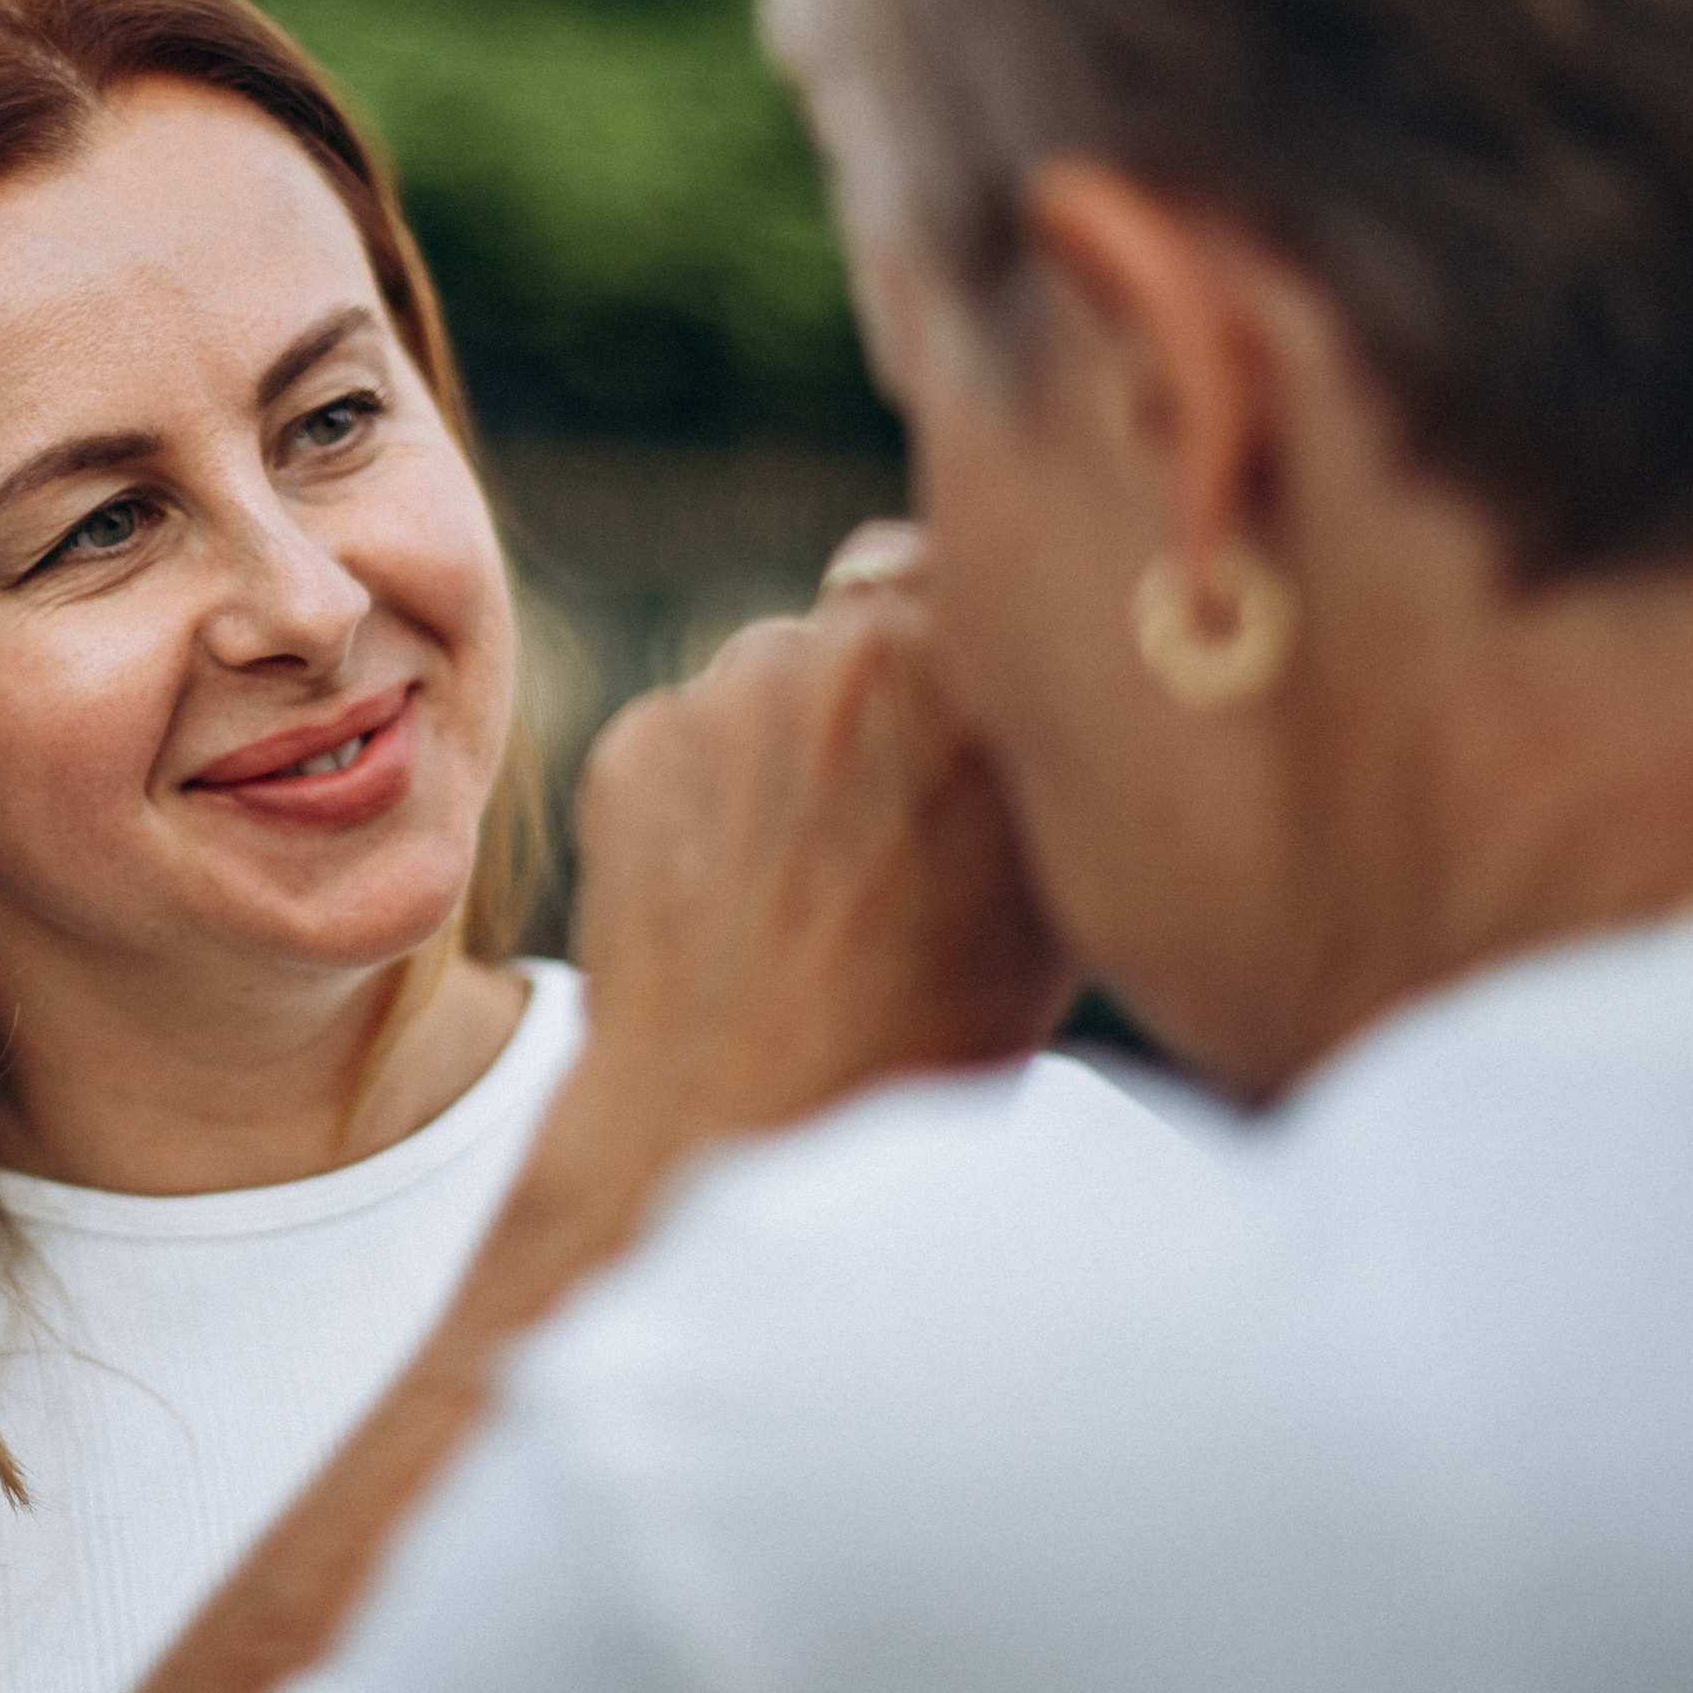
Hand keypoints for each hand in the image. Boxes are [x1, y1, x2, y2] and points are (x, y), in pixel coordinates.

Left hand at [543, 520, 1072, 1197]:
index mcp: (978, 668)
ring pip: (763, 679)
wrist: (750, 1120)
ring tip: (796, 881)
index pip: (953, 573)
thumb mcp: (1054, 889)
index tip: (943, 711)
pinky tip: (719, 900)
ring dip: (780, 742)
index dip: (947, 639)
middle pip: (858, 624)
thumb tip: (1028, 692)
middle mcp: (855, 648)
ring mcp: (733, 687)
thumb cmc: (934, 1030)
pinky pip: (680, 738)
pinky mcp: (637, 738)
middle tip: (870, 822)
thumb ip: (1032, 753)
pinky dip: (695, 799)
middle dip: (867, 697)